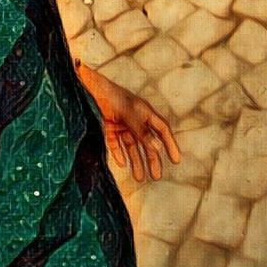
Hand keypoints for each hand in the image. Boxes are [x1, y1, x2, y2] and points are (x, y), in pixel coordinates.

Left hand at [75, 61, 180, 181]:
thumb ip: (142, 132)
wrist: (91, 88)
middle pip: (147, 141)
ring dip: (136, 161)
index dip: (170, 144)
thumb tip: (157, 149)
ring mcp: (122, 123)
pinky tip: (122, 164)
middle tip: (156, 176)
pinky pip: (116, 143)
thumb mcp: (130, 115)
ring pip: (132, 145)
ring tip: (139, 178)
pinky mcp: (109, 127)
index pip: (162, 130)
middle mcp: (135, 119)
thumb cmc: (113, 97)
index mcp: (145, 112)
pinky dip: (119, 153)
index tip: (175, 160)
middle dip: (152, 158)